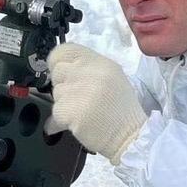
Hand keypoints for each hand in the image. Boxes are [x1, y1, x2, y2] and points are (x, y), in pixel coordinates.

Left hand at [45, 44, 147, 163]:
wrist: (130, 136)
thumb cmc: (121, 109)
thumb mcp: (111, 77)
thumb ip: (88, 68)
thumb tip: (62, 67)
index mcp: (99, 62)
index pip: (64, 50)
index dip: (59, 62)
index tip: (63, 73)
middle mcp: (87, 72)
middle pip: (57, 71)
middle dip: (63, 84)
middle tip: (78, 97)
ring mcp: (77, 91)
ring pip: (56, 92)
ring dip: (64, 103)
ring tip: (83, 111)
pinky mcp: (69, 111)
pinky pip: (55, 111)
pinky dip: (62, 120)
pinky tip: (78, 122)